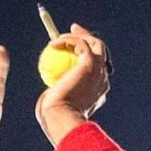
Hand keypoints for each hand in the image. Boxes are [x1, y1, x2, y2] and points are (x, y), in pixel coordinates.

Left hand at [36, 24, 111, 143]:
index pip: (95, 69)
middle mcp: (102, 80)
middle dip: (88, 38)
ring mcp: (99, 71)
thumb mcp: (57, 104)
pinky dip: (68, 40)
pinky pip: (81, 44)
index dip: (85, 55)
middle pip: (100, 52)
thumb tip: (49, 89)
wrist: (60, 118)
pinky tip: (54, 43)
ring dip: (79, 36)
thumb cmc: (53, 118)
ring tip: (60, 36)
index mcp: (97, 92)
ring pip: (95, 44)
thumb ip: (58, 94)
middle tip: (72, 31)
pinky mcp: (90, 64)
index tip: (70, 50)